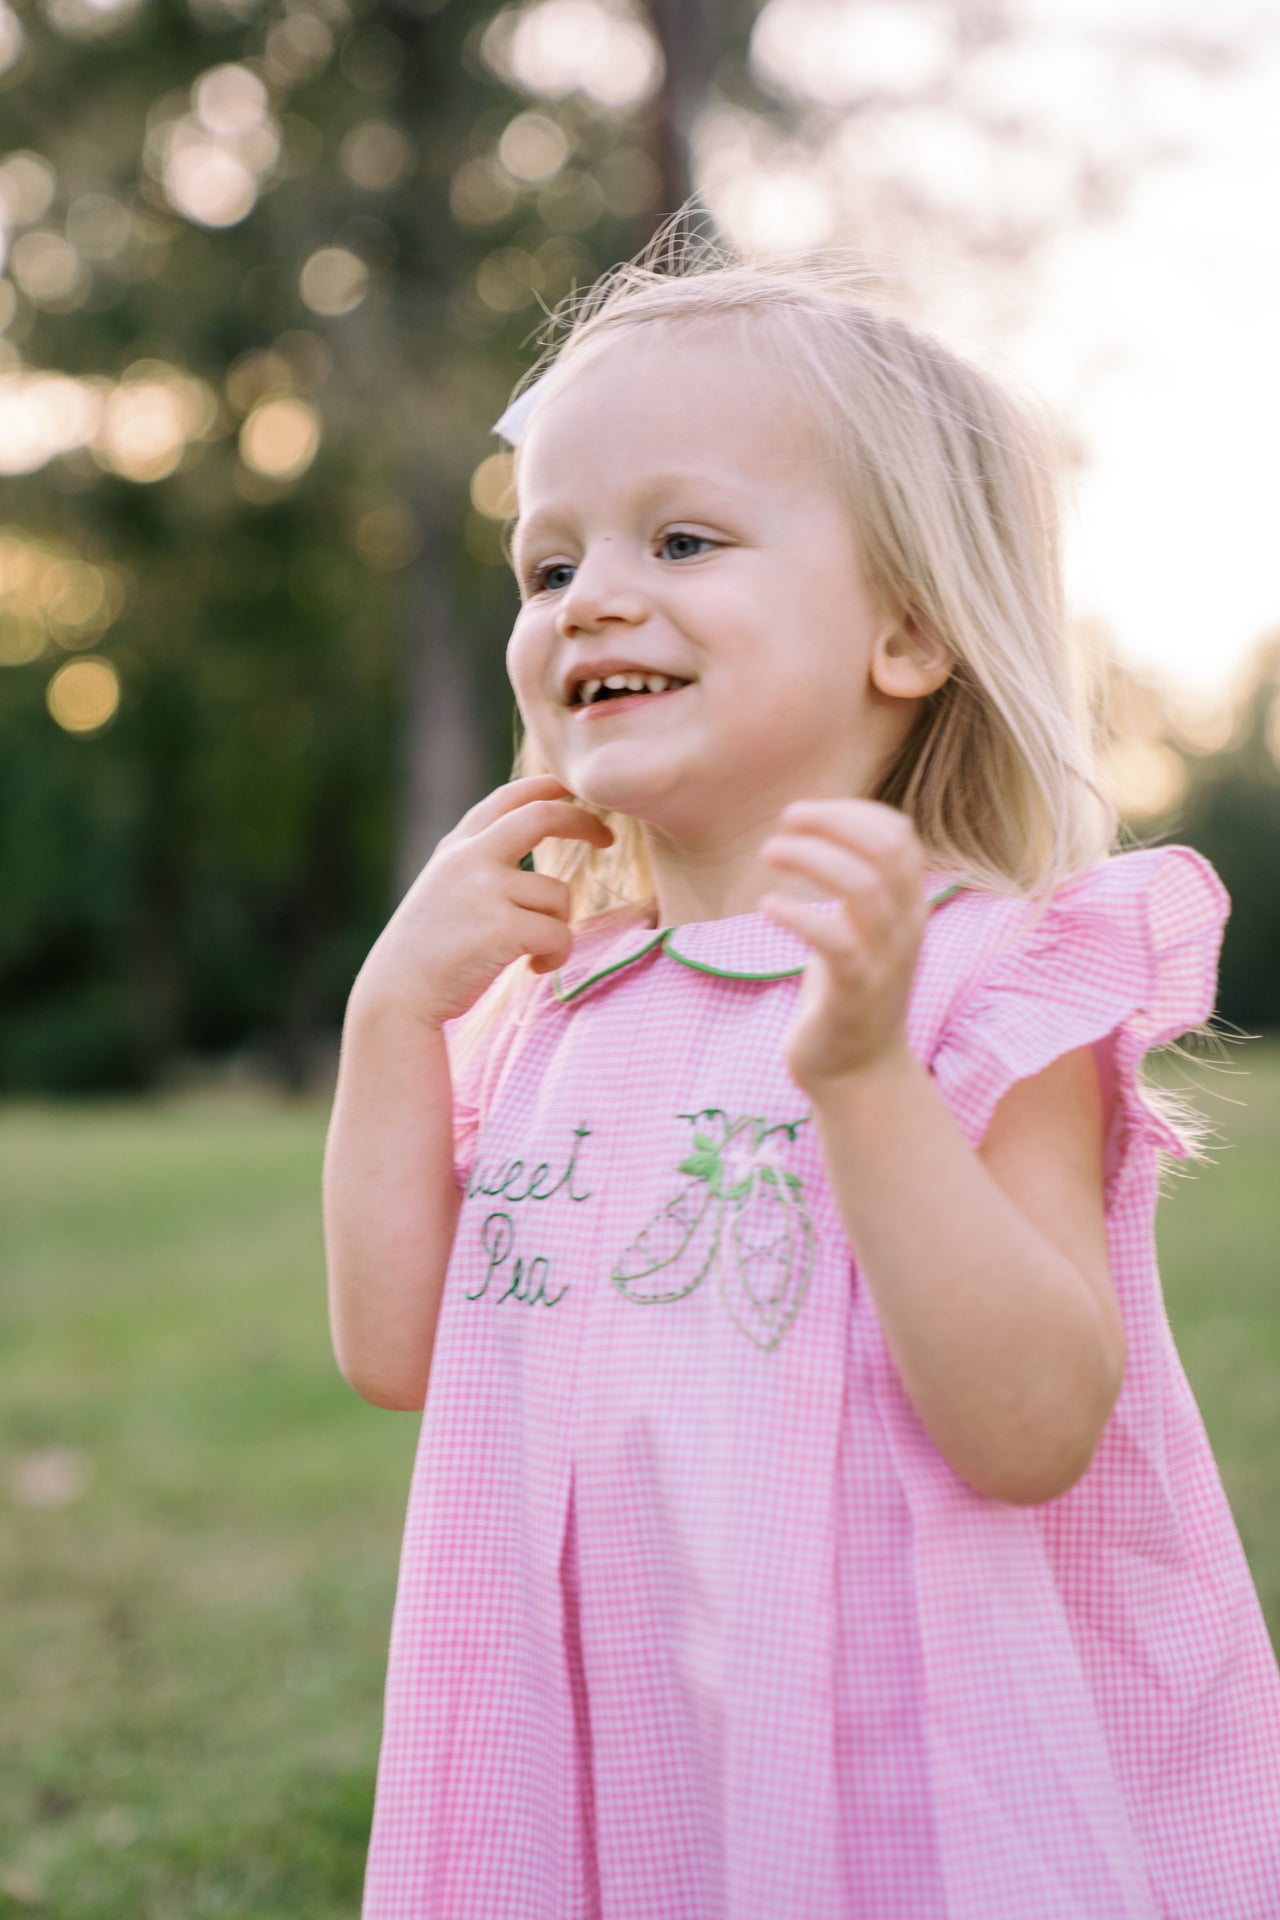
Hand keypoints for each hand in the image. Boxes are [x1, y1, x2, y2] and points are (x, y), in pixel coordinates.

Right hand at [352, 773, 612, 1028]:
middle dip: (583, 821)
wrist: (397, 996)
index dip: (549, 786)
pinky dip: (556, 956)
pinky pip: (560, 933)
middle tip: (606, 838)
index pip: (509, 798)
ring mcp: (485, 890)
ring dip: (559, 925)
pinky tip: (532, 968)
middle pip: (543, 816)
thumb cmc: (428, 950)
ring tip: (533, 950)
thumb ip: (481, 859)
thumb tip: (536, 830)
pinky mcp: (502, 927)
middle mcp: (470, 857)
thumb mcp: (446, 886)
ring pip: (559, 894)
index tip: (577, 789)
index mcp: (457, 847)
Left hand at [758, 798, 925, 1092]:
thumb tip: (819, 836)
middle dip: (835, 824)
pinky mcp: (856, 993)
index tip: (807, 813)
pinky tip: (768, 907)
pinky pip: (835, 941)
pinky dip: (799, 914)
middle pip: (886, 851)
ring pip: (862, 888)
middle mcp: (906, 928)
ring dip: (812, 859)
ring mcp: (885, 961)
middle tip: (786, 820)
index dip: (853, 813)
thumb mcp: (857, 932)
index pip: (899, 836)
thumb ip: (853, 889)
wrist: (858, 1075)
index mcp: (908, 907)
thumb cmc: (847, 995)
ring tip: (770, 852)